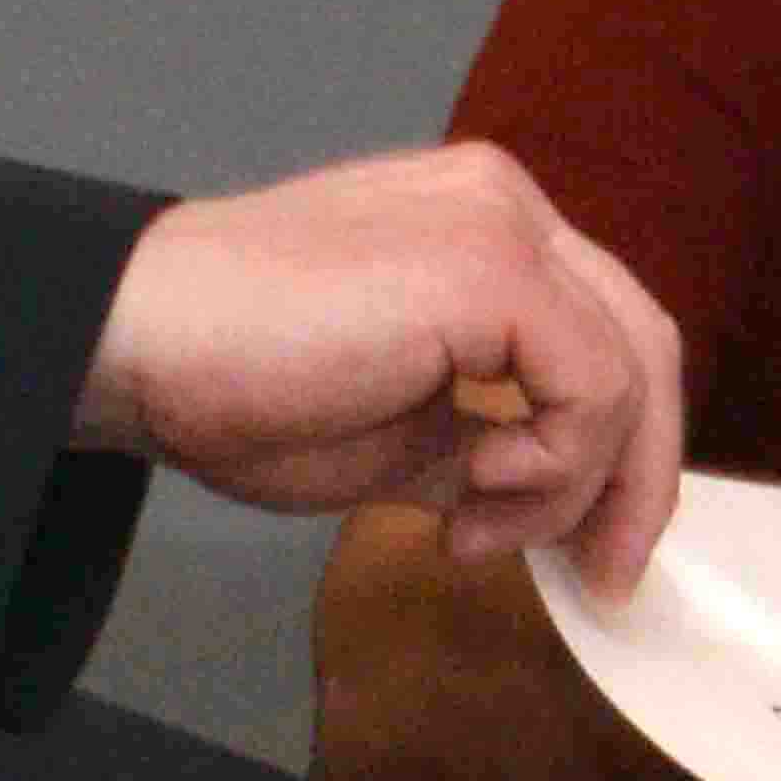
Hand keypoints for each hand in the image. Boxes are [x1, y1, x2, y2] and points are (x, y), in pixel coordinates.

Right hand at [80, 144, 685, 589]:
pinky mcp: (489, 266)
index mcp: (482, 228)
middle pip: (643, 344)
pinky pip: (593, 386)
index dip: (621, 447)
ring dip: (575, 485)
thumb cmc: (233, 381)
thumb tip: (548, 504)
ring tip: (478, 523)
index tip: (592, 544)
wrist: (137, 344)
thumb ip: (482, 444)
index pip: (604, 331)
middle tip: (604, 575)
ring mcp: (501, 225)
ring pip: (630, 370)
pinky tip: (472, 489)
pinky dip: (555, 465)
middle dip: (639, 478)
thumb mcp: (397, 432)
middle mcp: (505, 206)